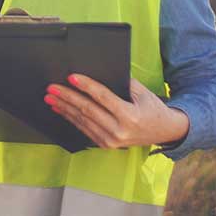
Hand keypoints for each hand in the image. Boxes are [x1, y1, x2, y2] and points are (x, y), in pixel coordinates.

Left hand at [44, 74, 189, 148]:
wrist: (165, 132)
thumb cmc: (153, 108)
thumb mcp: (143, 92)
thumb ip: (123, 82)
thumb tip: (98, 70)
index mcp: (130, 116)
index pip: (102, 98)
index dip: (85, 86)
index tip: (70, 77)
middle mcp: (119, 131)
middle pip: (87, 110)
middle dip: (67, 97)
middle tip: (51, 88)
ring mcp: (112, 141)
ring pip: (82, 121)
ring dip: (64, 108)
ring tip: (50, 98)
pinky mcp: (106, 145)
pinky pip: (84, 129)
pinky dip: (71, 118)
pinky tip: (61, 110)